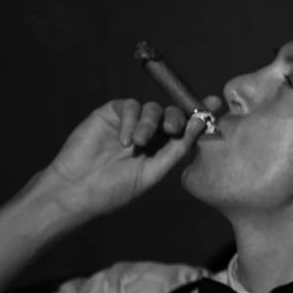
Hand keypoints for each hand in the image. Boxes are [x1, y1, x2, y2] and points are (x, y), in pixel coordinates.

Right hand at [35, 95, 208, 221]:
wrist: (77, 189)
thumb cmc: (115, 189)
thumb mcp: (152, 173)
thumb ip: (176, 150)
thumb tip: (200, 125)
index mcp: (163, 149)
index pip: (186, 128)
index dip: (200, 115)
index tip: (214, 104)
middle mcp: (150, 134)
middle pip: (173, 113)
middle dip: (177, 117)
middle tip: (172, 129)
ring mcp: (130, 122)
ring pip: (152, 108)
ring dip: (149, 123)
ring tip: (137, 143)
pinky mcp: (111, 114)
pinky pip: (129, 106)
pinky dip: (130, 119)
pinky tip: (124, 139)